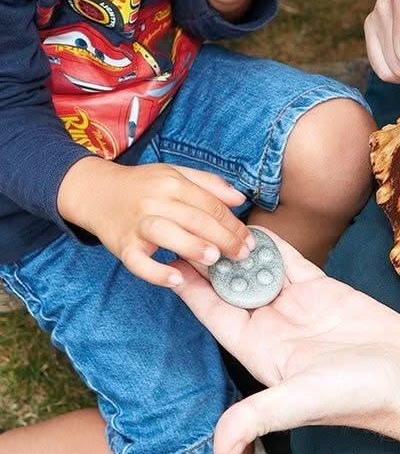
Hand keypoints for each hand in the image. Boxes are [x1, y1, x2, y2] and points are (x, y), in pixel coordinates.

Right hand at [58, 157, 253, 287]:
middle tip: (243, 255)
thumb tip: (240, 198)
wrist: (96, 192)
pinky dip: (157, 272)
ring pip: (168, 234)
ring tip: (215, 260)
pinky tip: (177, 279)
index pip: (210, 204)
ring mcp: (137, 223)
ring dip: (193, 247)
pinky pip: (138, 262)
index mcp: (173, 182)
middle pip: (195, 219)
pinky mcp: (122, 245)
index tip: (249, 239)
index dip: (233, 223)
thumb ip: (210, 184)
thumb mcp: (176, 174)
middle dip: (224, 238)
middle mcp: (155, 201)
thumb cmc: (144, 185)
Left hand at [172, 229, 399, 453]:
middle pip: (232, 289)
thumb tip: (220, 449)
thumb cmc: (360, 396)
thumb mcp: (306, 399)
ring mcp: (298, 308)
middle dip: (212, 262)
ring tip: (220, 220)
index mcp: (260, 352)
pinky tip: (259, 228)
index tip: (171, 261)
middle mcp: (273, 328)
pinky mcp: (324, 291)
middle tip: (192, 227)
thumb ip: (262, 415)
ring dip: (241, 250)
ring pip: (260, 271)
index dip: (192, 290)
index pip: (215, 315)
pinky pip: (291, 263)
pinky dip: (275, 246)